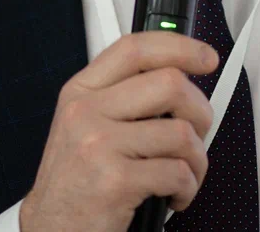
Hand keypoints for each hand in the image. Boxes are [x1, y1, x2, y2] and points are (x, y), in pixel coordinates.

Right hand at [18, 31, 218, 231]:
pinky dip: (187, 189)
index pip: (135, 48)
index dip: (179, 47)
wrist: (53, 230)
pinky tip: (172, 196)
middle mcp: (87, 112)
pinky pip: (178, 172)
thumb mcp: (86, 126)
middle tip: (196, 135)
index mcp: (82, 92)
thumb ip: (123, 97)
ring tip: (184, 175)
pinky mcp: (115, 180)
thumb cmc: (77, 183)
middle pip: (170, 83)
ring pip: (182, 132)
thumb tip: (180, 79)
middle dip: (200, 111)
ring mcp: (98, 144)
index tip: (205, 57)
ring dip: (197, 160)